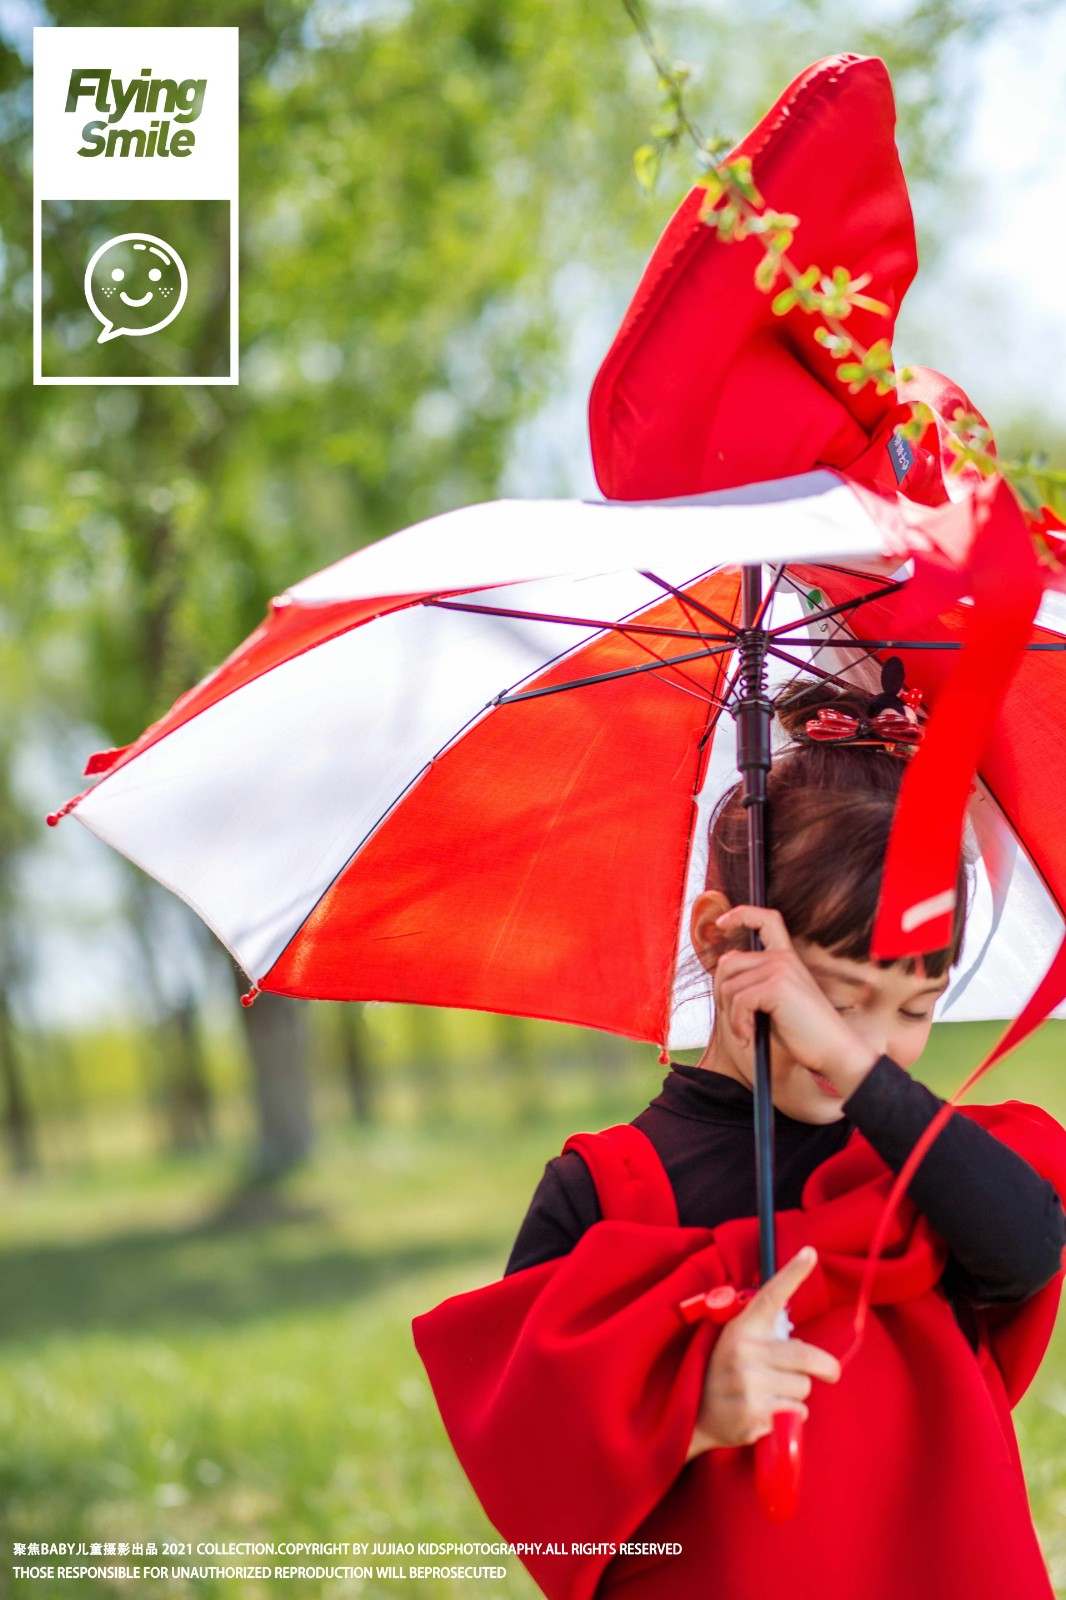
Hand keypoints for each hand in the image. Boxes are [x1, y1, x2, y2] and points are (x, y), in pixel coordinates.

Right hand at [686, 1247, 840, 1458]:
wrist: (697, 1417)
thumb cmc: (724, 1376)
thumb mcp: (735, 1346)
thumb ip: (765, 1338)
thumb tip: (798, 1340)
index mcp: (742, 1329)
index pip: (770, 1296)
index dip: (792, 1274)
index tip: (810, 1253)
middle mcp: (745, 1351)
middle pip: (808, 1355)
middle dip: (826, 1367)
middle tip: (831, 1372)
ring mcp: (750, 1383)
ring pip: (804, 1387)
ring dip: (798, 1394)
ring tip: (774, 1396)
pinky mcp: (757, 1413)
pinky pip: (797, 1413)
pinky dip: (791, 1417)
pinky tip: (769, 1415)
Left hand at [713, 904, 878, 1087]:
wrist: (833, 1050)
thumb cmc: (803, 1032)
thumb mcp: (775, 1002)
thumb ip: (755, 983)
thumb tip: (721, 975)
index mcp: (787, 957)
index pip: (765, 919)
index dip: (741, 914)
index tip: (721, 923)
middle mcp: (783, 957)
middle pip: (728, 962)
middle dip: (721, 994)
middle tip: (735, 1019)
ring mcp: (781, 969)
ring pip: (728, 985)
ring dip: (730, 1015)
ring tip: (746, 1032)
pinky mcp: (777, 987)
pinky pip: (738, 1002)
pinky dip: (737, 1024)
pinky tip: (748, 1036)